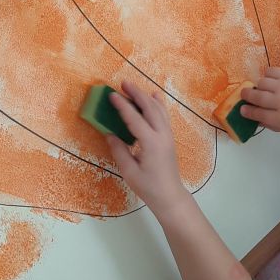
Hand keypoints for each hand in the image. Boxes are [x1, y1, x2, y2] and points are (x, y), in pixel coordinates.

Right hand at [105, 82, 186, 217]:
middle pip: (149, 107)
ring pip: (158, 109)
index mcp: (151, 142)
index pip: (135, 118)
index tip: (112, 95)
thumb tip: (109, 133)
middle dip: (136, 94)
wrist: (170, 195)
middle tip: (123, 83)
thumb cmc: (148, 187)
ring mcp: (168, 135)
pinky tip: (154, 96)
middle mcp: (162, 134)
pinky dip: (158, 103)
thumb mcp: (129, 171)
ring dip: (146, 96)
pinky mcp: (169, 137)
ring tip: (133, 88)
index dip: (122, 106)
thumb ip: (119, 150)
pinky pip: (164, 115)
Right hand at [239, 67, 279, 133]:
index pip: (258, 114)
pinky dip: (267, 75)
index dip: (247, 112)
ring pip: (261, 83)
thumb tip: (256, 119)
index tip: (242, 109)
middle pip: (256, 97)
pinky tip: (270, 80)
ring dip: (258, 86)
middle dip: (246, 96)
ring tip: (260, 89)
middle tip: (244, 95)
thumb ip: (273, 124)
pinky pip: (270, 71)